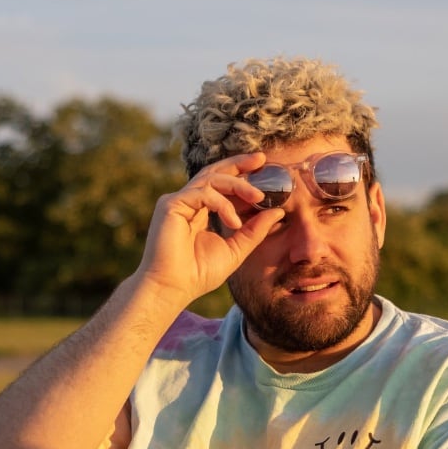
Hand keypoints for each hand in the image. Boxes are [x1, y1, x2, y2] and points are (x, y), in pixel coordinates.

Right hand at [136, 152, 283, 306]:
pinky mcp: (170, 205)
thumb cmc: (198, 274)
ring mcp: (177, 201)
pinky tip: (233, 221)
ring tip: (258, 197)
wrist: (173, 288)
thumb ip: (254, 230)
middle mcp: (188, 202)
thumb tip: (277, 212)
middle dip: (239, 164)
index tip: (264, 168)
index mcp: (200, 210)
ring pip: (211, 179)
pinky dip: (222, 204)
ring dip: (238, 185)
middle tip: (262, 160)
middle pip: (214, 172)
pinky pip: (202, 193)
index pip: (222, 184)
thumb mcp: (236, 249)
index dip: (242, 175)